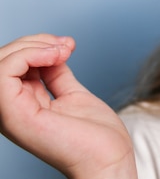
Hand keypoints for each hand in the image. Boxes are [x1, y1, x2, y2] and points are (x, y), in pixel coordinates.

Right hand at [0, 34, 136, 178]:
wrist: (108, 157)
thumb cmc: (95, 135)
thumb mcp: (72, 94)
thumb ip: (57, 75)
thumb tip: (52, 52)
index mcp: (22, 104)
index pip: (12, 63)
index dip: (36, 45)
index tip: (67, 45)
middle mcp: (11, 109)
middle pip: (2, 59)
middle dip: (34, 41)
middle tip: (65, 46)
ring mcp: (10, 113)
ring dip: (32, 46)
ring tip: (62, 51)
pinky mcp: (15, 115)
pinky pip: (3, 73)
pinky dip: (28, 55)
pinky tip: (55, 57)